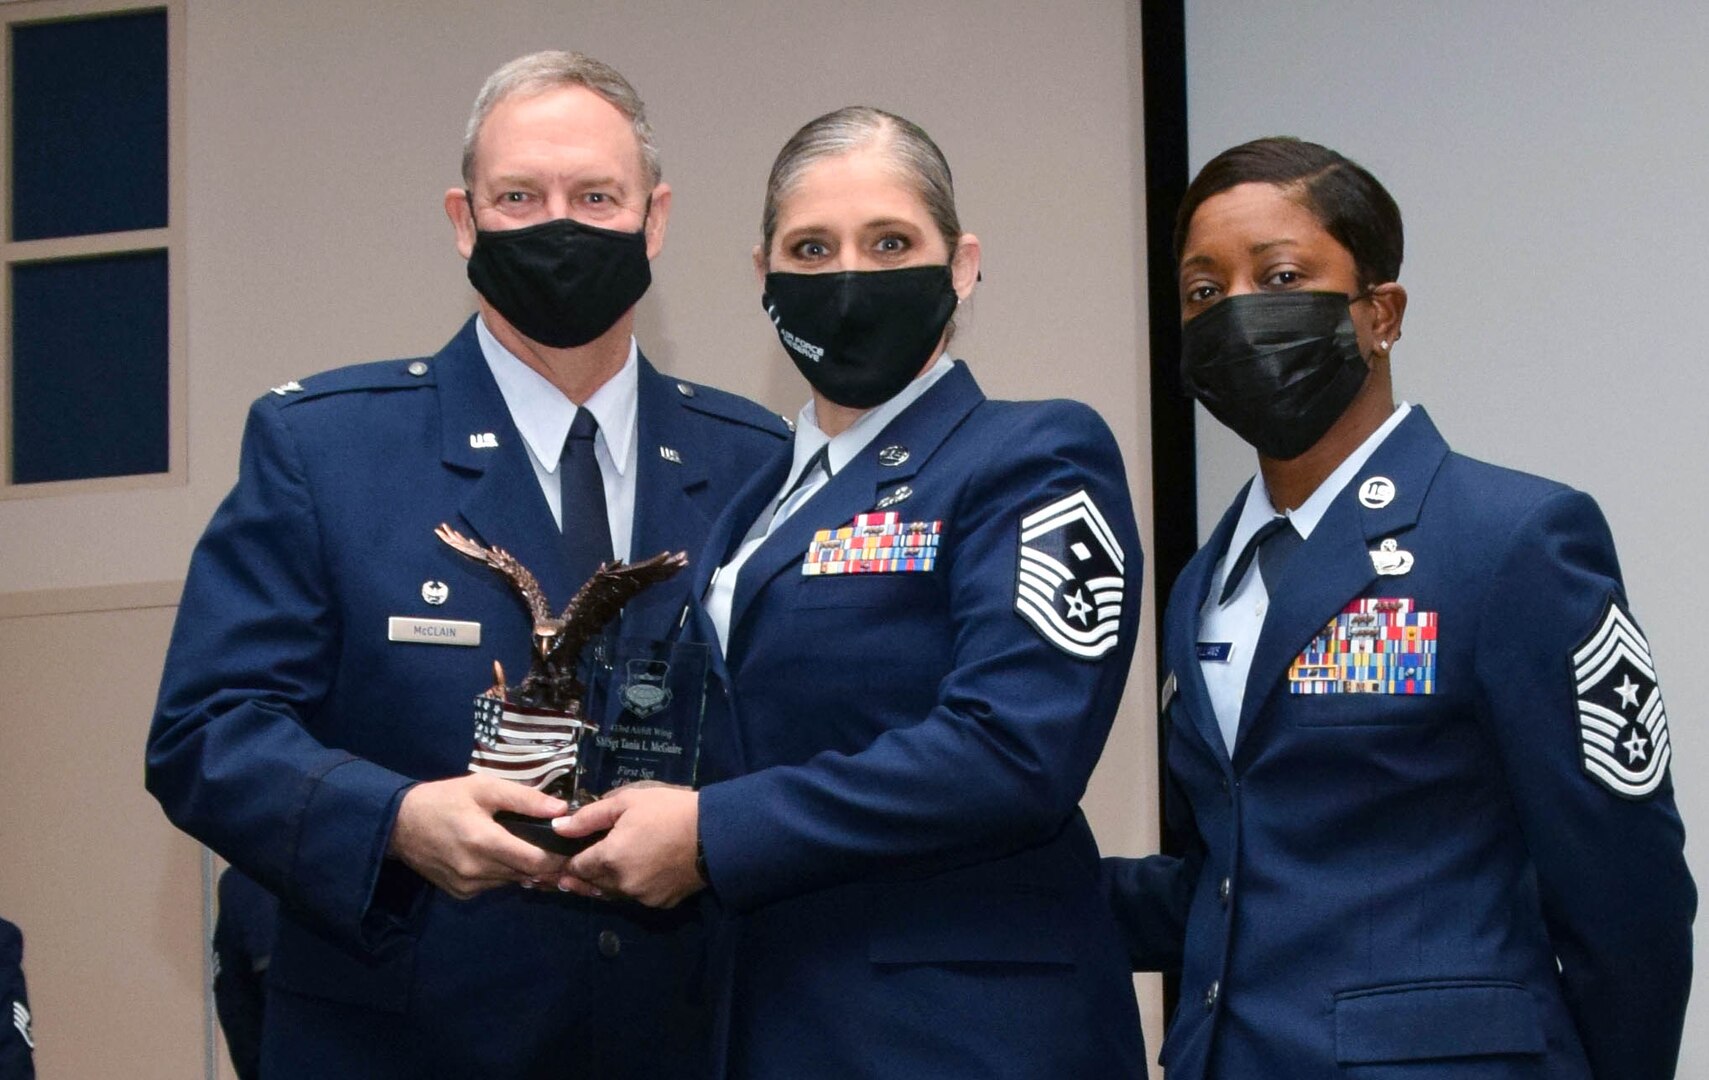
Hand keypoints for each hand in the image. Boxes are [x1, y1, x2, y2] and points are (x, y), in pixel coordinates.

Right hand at [388, 774, 569, 899]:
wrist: (398, 824)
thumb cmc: (444, 799)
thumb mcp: (483, 787)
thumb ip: (524, 799)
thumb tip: (561, 809)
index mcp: (484, 842)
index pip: (536, 862)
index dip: (558, 858)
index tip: (572, 848)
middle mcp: (477, 871)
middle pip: (527, 874)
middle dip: (546, 864)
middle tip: (559, 849)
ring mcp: (468, 886)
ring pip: (512, 881)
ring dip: (523, 869)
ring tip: (529, 848)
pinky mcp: (460, 893)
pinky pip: (494, 885)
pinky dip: (503, 873)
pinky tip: (500, 856)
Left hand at [556, 786, 702, 907]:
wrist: (715, 833)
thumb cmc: (668, 810)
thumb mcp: (627, 801)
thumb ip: (588, 816)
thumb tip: (557, 827)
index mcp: (609, 858)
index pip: (576, 866)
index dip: (568, 861)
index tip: (564, 856)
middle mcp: (621, 884)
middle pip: (592, 883)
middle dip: (583, 875)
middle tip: (573, 869)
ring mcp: (642, 897)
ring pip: (613, 893)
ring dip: (605, 884)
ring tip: (602, 872)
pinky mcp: (661, 903)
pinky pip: (636, 897)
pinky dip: (631, 888)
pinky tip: (634, 875)